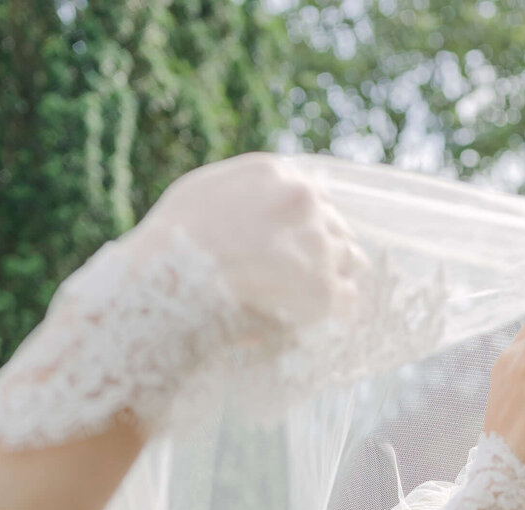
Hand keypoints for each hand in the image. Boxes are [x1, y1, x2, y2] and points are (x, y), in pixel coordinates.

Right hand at [131, 153, 367, 330]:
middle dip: (325, 250)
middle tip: (305, 276)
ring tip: (313, 298)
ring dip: (336, 277)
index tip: (300, 243)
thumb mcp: (206, 192)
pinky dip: (337, 310)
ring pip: (351, 260)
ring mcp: (319, 247)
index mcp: (278, 175)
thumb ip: (246, 193)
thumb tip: (261, 205)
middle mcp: (306, 204)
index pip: (315, 196)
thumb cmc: (175, 241)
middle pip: (336, 227)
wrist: (173, 282)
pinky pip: (349, 300)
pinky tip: (318, 319)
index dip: (309, 223)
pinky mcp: (324, 291)